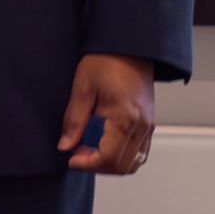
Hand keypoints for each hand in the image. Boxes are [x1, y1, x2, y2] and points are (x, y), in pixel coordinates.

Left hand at [57, 53, 154, 173]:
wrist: (129, 47)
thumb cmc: (106, 61)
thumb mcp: (82, 88)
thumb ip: (74, 120)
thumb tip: (65, 145)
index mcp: (125, 117)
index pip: (109, 158)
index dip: (87, 164)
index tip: (71, 158)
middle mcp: (142, 126)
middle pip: (123, 166)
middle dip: (98, 166)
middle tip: (77, 153)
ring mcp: (148, 126)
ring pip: (133, 162)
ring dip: (110, 163)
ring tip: (89, 148)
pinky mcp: (149, 124)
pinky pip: (139, 152)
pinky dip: (121, 155)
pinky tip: (103, 142)